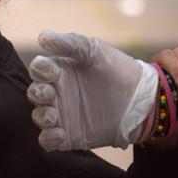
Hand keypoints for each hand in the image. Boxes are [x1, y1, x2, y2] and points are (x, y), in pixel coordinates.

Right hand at [27, 31, 158, 151]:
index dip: (39, 70)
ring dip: (41, 116)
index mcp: (59, 71)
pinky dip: (48, 139)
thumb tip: (42, 36)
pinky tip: (59, 134)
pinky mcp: (69, 136)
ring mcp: (62, 115)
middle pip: (34, 93)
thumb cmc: (118, 69)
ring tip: (53, 115)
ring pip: (38, 117)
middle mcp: (57, 92)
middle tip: (50, 94)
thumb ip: (69, 43)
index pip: (38, 69)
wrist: (143, 100)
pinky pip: (48, 140)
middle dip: (37, 93)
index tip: (51, 72)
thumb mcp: (94, 50)